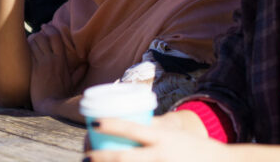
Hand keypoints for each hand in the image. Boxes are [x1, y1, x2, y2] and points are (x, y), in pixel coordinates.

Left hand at [28, 32, 86, 114]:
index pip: (56, 37)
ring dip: (33, 39)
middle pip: (45, 36)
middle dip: (41, 32)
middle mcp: (53, 59)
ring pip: (35, 42)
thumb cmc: (62, 96)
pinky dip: (28, 47)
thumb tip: (85, 65)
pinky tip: (28, 48)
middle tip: (39, 32)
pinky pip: (30, 52)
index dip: (50, 29)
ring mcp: (42, 63)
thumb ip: (79, 73)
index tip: (47, 27)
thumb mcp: (72, 83)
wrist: (50, 105)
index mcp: (63, 61)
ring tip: (33, 40)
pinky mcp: (34, 69)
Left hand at [83, 111, 205, 151]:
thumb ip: (153, 129)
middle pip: (123, 158)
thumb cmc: (194, 148)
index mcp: (163, 138)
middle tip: (85, 156)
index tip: (93, 123)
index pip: (132, 128)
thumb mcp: (173, 133)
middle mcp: (161, 156)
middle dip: (100, 158)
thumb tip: (127, 122)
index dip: (111, 124)